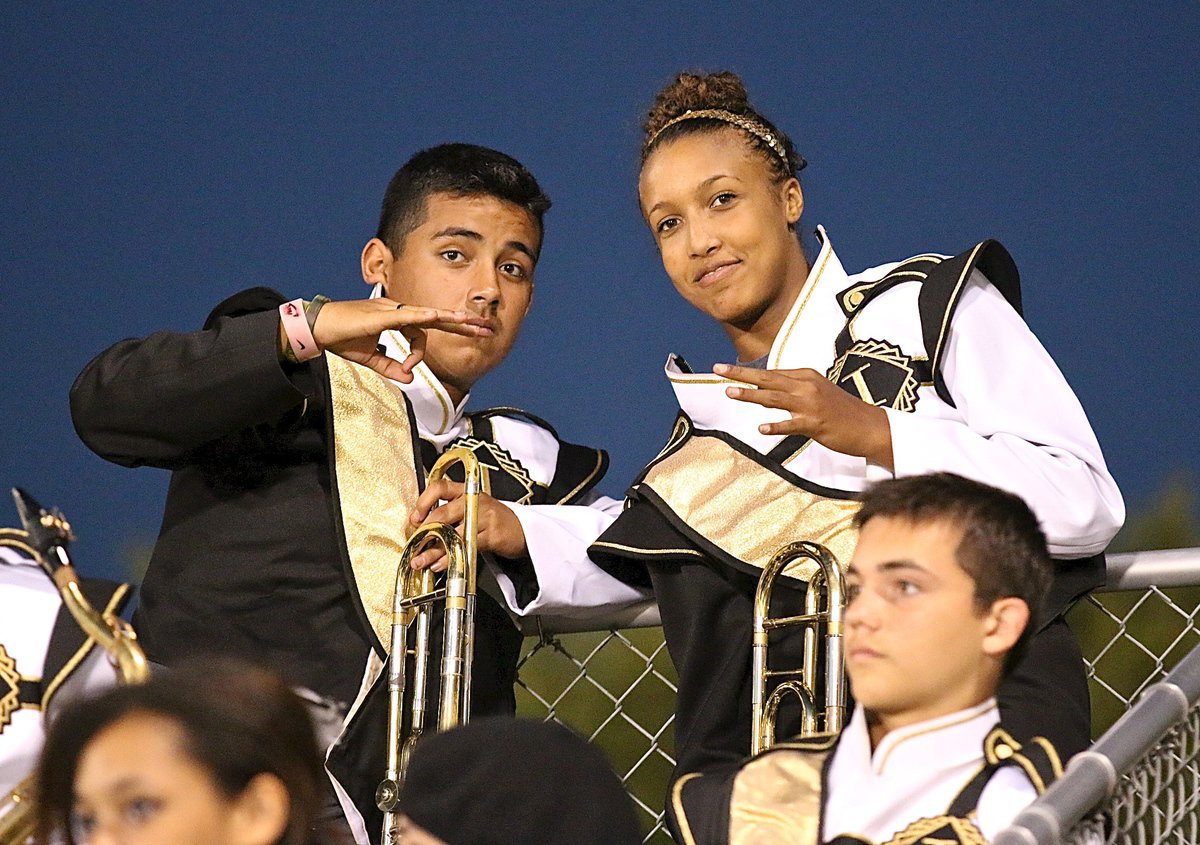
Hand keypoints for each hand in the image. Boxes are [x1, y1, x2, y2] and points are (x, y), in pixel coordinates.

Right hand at [287, 297, 487, 380]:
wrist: (318, 328)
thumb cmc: (341, 338)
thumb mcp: (370, 358)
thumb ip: (391, 367)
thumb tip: (410, 378)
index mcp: (395, 318)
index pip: (421, 333)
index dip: (420, 353)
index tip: (408, 369)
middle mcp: (396, 310)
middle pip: (436, 317)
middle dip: (461, 323)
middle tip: (485, 327)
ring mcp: (390, 310)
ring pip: (426, 316)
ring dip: (449, 320)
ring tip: (471, 323)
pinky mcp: (381, 314)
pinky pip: (407, 315)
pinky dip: (422, 316)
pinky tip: (437, 316)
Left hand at [406, 478, 527, 571]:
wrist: (523, 531)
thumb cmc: (493, 521)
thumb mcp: (472, 510)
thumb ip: (449, 515)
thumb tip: (420, 531)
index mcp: (466, 491)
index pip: (439, 487)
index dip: (423, 501)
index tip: (415, 518)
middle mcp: (474, 501)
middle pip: (442, 513)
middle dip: (424, 532)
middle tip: (414, 545)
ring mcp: (484, 517)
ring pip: (452, 534)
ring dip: (433, 550)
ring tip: (421, 561)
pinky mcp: (491, 535)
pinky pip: (465, 546)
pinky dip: (450, 558)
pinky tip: (441, 564)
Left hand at [714, 363, 893, 469]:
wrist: (870, 426)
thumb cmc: (843, 411)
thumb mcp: (819, 392)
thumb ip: (795, 389)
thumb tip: (770, 389)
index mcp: (806, 376)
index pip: (772, 372)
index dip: (748, 372)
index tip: (727, 369)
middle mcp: (806, 386)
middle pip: (767, 378)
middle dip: (740, 374)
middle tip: (717, 369)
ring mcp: (810, 405)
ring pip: (774, 398)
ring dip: (750, 394)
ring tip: (729, 392)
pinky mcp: (815, 424)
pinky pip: (791, 425)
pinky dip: (776, 426)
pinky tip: (761, 429)